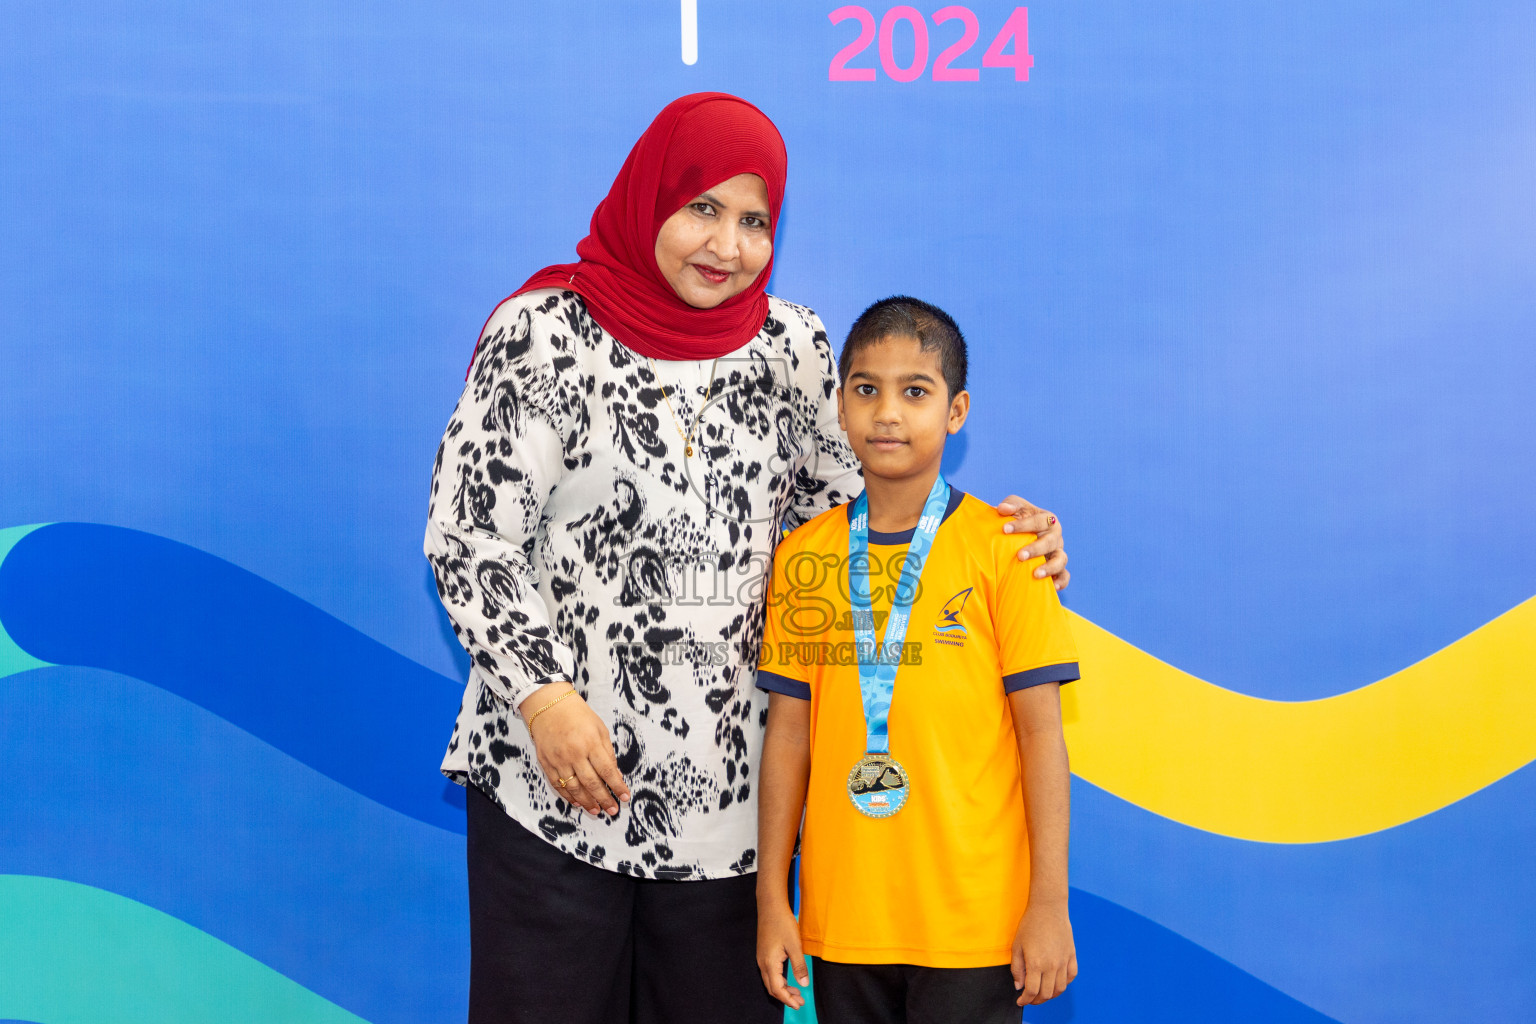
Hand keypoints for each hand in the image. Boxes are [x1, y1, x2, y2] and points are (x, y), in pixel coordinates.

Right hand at [519, 682, 630, 815]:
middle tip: (613, 811)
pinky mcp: (546, 763)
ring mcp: (559, 760)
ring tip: (596, 811)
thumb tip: (615, 775)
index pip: (608, 771)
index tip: (625, 797)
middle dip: (604, 799)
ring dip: (587, 802)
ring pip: (574, 788)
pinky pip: (558, 785)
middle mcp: (575, 754)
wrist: (548, 706)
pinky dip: (568, 796)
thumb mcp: (600, 729)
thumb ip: (608, 752)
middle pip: (592, 783)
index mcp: (591, 743)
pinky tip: (578, 802)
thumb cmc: (578, 715)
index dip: (617, 787)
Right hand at [756, 899, 809, 1009]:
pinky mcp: (764, 953)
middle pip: (772, 988)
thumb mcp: (794, 945)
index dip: (788, 999)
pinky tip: (789, 978)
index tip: (799, 1005)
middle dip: (786, 997)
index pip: (777, 989)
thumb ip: (799, 966)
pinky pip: (770, 973)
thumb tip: (804, 984)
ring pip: (770, 981)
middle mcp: (763, 963)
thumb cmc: (782, 923)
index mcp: (770, 963)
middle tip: (800, 1002)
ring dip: (783, 989)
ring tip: (797, 992)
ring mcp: (762, 958)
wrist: (770, 906)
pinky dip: (779, 980)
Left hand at [997, 495, 1069, 590]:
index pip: (1039, 521)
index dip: (1023, 525)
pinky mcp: (1058, 569)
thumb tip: (1003, 508)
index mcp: (1047, 519)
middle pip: (1051, 541)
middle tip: (1020, 556)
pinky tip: (1052, 587)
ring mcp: (1058, 553)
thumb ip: (1010, 505)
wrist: (1018, 537)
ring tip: (1035, 574)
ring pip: (1061, 559)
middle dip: (1036, 549)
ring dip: (1050, 567)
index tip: (1004, 529)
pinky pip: (1064, 576)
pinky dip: (1061, 581)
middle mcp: (1055, 536)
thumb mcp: (1014, 508)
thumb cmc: (1017, 520)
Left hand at [1010, 902, 1076, 1005]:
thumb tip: (1019, 986)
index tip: (1020, 1001)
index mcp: (1036, 963)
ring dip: (1050, 995)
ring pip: (1060, 989)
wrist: (1048, 908)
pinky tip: (1055, 982)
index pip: (1031, 991)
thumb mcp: (1017, 946)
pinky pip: (1071, 977)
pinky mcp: (1072, 955)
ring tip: (1042, 993)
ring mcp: (1064, 961)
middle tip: (1029, 999)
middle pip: (1046, 994)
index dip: (1025, 1000)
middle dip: (1036, 1000)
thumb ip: (1016, 968)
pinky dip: (1064, 984)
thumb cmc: (1030, 924)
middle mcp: (1052, 965)